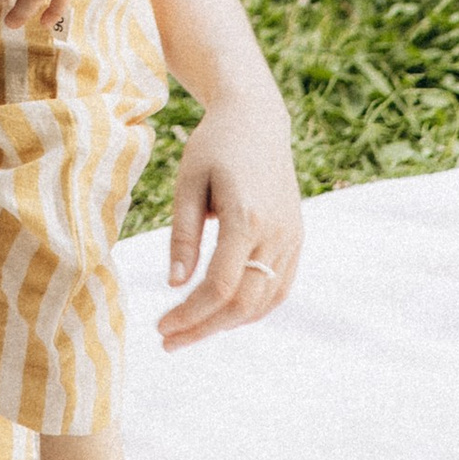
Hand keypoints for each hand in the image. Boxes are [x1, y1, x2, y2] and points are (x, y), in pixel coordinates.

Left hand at [157, 90, 302, 348]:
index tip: (162, 326)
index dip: (191, 314)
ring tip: (190, 329)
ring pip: (264, 302)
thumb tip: (175, 284)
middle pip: (244, 303)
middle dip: (204, 328)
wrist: (256, 119)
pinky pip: (278, 288)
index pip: (220, 286)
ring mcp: (291, 239)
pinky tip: (223, 313)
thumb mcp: (188, 182)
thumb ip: (183, 234)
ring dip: (227, 323)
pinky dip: (252, 308)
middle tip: (169, 340)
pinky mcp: (296, 240)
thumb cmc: (214, 146)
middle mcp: (276, 233)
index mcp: (246, 217)